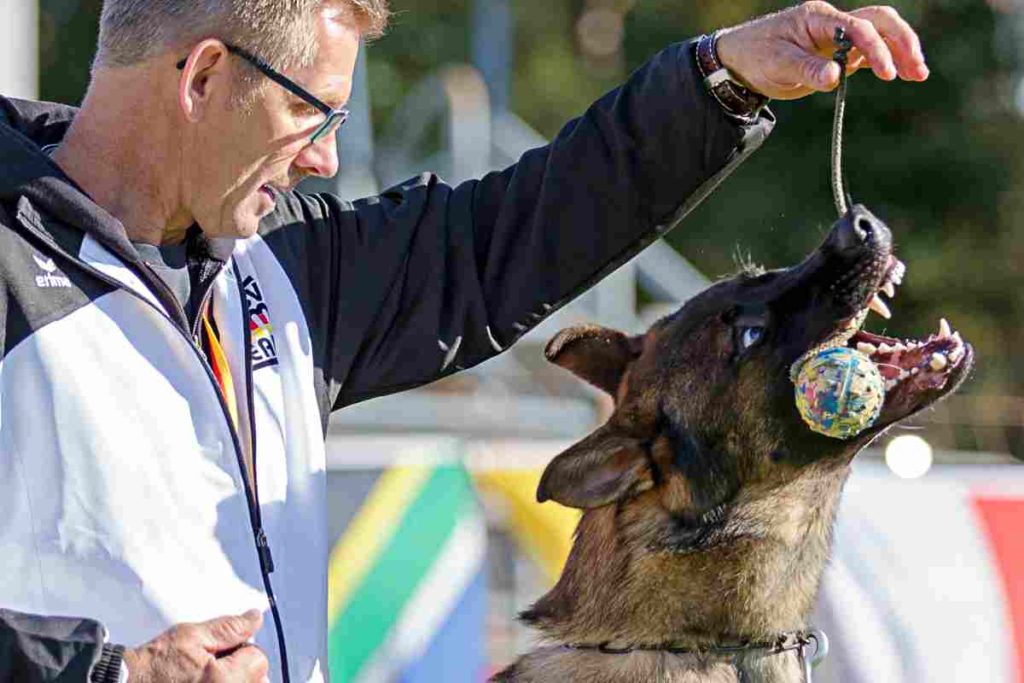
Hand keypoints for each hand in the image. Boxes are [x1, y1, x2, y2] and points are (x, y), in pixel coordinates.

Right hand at [122, 610, 268, 681]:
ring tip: (205, 677)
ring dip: (235, 679)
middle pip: (258, 679)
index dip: (242, 648)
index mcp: (225, 680)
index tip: (221, 650)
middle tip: (213, 664)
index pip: (259, 659)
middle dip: (242, 668)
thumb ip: (229, 628)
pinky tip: (203, 682)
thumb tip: (255, 618)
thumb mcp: (192, 635)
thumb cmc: (155, 664)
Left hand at [715, 1, 927, 99]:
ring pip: (880, 35)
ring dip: (901, 51)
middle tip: (916, 69)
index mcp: (818, 18)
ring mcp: (838, 37)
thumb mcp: (777, 64)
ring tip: (918, 75)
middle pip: (879, 21)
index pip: (857, 27)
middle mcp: (833, 22)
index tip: (886, 73)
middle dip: (901, 42)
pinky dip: (887, 61)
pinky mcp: (838, 54)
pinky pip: (869, 53)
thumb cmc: (756, 55)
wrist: (740, 61)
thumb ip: (806, 69)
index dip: (876, 48)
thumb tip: (835, 77)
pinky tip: (904, 74)